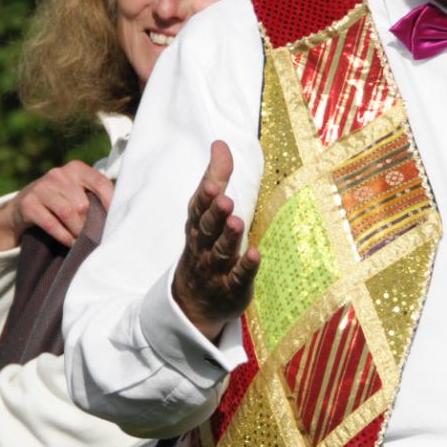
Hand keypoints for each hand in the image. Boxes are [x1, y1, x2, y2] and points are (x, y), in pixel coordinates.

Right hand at [0, 161, 115, 249]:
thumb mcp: (77, 191)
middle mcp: (58, 174)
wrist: (23, 205)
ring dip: (77, 231)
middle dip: (89, 223)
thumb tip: (120, 214)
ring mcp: (41, 187)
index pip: (101, 183)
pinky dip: (64, 236)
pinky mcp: (28, 204)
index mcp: (76, 168)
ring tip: (82, 241)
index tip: (116, 220)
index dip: (111, 203)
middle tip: (92, 235)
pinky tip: (70, 243)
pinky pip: (51, 224)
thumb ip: (95, 196)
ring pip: (68, 213)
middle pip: (83, 204)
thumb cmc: (61, 199)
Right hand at [171, 141, 259, 340]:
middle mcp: (203, 246)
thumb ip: (215, 178)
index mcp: (196, 226)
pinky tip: (254, 255)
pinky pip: (238, 278)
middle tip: (224, 200)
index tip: (212, 183)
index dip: (204, 197)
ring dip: (229, 237)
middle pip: (207, 229)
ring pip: (221, 252)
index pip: (198, 210)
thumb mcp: (205, 213)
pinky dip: (245, 267)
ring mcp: (216, 269)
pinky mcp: (232, 288)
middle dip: (214, 214)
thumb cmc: (203, 246)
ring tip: (236, 222)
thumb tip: (220, 143)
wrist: (192, 303)